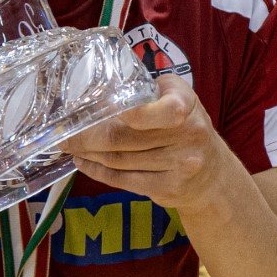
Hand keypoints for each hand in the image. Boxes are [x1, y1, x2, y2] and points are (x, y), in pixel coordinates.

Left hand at [63, 74, 228, 211]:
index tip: (95, 109)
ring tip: (71, 146)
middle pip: (123, 138)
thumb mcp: (178, 97)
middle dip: (86, 137)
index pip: (157, 109)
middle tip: (63, 133)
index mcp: (185, 105)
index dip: (128, 112)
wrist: (213, 173)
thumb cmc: (186, 125)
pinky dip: (98, 171)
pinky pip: (123, 180)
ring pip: (119, 160)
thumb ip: (148, 90)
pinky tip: (84, 163)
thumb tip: (97, 87)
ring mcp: (180, 165)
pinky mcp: (168, 189)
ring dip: (88, 154)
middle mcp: (187, 135)